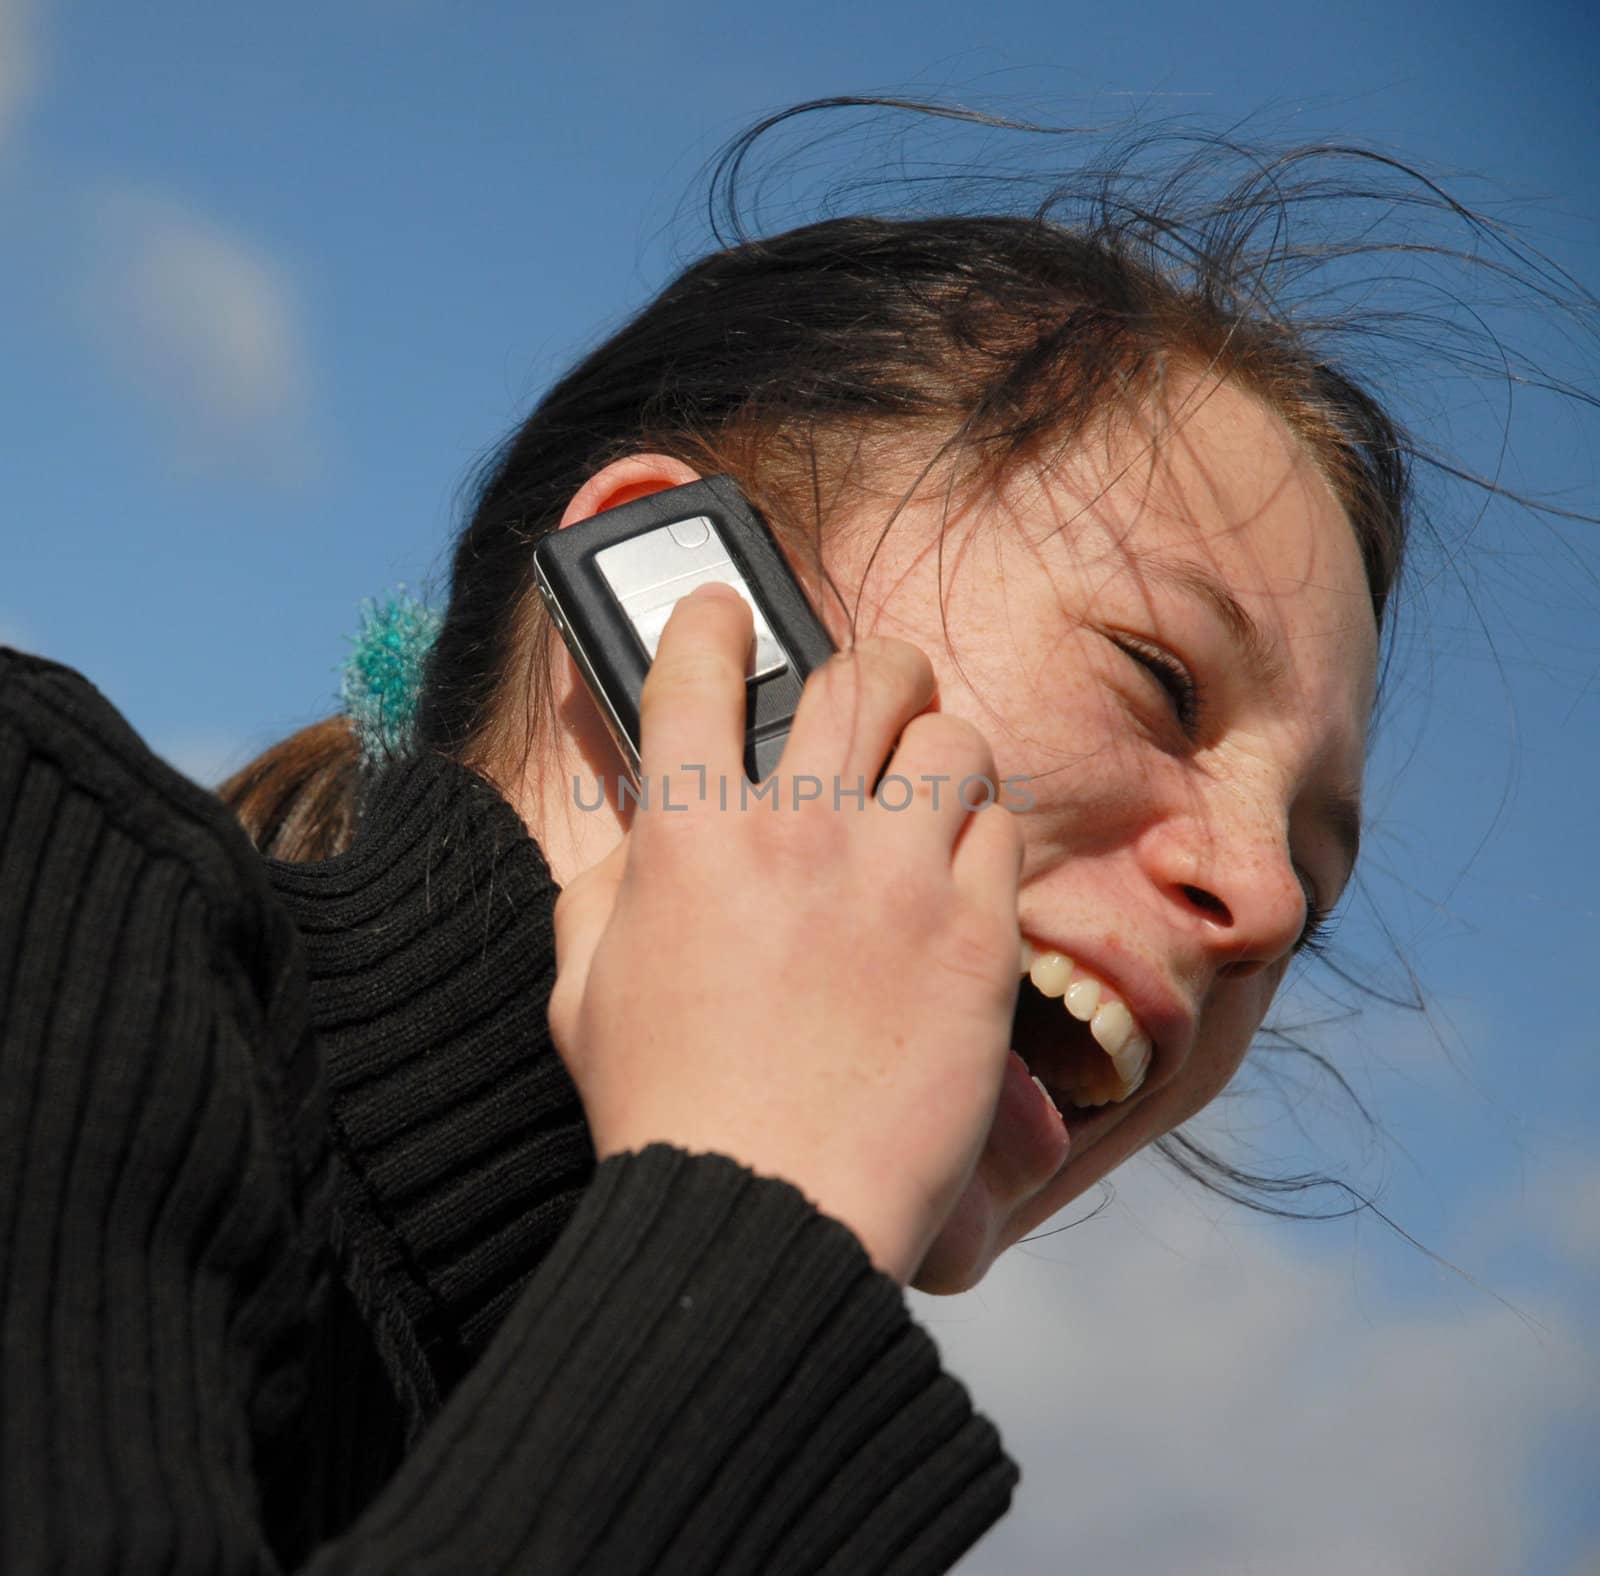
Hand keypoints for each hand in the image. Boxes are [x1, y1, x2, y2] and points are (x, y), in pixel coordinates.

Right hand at [548, 581, 1022, 1284]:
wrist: (769, 1214)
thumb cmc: (666, 1110)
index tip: (725, 618)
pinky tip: (952, 879)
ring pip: (953, 738)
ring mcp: (898, 878)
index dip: (711, 622)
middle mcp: (800, 833)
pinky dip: (976, 841)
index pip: (698, 669)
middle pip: (864, 673)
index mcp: (690, 836)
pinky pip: (999, 833)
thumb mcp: (581, 990)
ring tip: (924, 793)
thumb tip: (640, 830)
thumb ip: (604, 885)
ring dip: (935, 753)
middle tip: (874, 696)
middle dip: (872, 666)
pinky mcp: (976, 936)